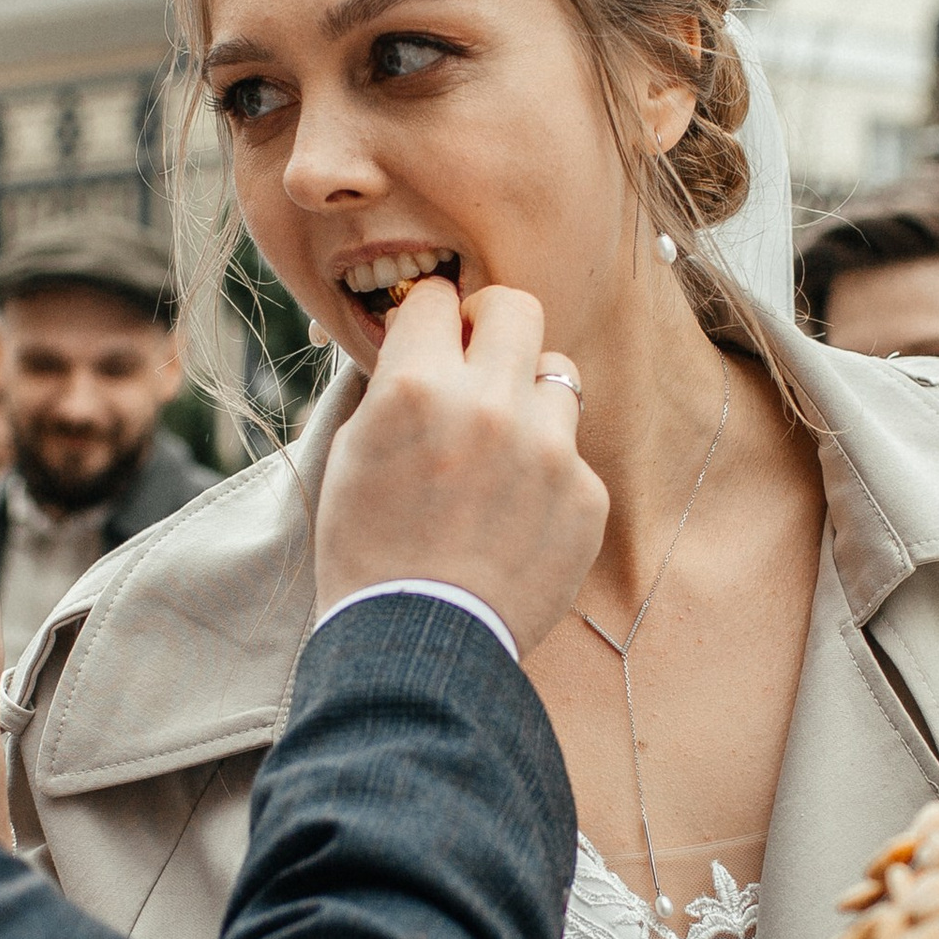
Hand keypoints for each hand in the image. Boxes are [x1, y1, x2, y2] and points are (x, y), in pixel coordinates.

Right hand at [314, 278, 606, 654]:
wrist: (418, 643)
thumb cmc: (367, 550)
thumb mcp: (353, 452)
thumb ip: (397, 385)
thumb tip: (427, 339)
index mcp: (418, 386)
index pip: (435, 295)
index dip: (429, 316)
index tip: (431, 336)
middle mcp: (490, 404)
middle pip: (516, 307)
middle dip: (492, 325)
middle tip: (478, 361)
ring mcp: (548, 451)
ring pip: (558, 376)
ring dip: (528, 401)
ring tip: (498, 452)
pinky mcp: (586, 496)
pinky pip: (573, 454)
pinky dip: (547, 474)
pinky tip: (514, 515)